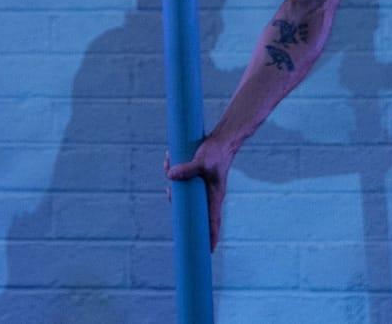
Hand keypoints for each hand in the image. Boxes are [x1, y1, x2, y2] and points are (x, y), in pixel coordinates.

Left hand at [163, 135, 234, 250]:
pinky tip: (169, 158)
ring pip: (183, 193)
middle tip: (170, 193)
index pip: (213, 222)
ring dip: (173, 182)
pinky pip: (182, 180)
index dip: (211, 237)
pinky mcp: (196, 177)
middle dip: (177, 203)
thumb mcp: (203, 162)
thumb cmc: (217, 153)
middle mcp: (208, 195)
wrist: (222, 139)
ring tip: (169, 164)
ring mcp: (201, 187)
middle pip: (192, 210)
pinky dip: (174, 170)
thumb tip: (169, 176)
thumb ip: (187, 169)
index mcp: (214, 197)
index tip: (208, 251)